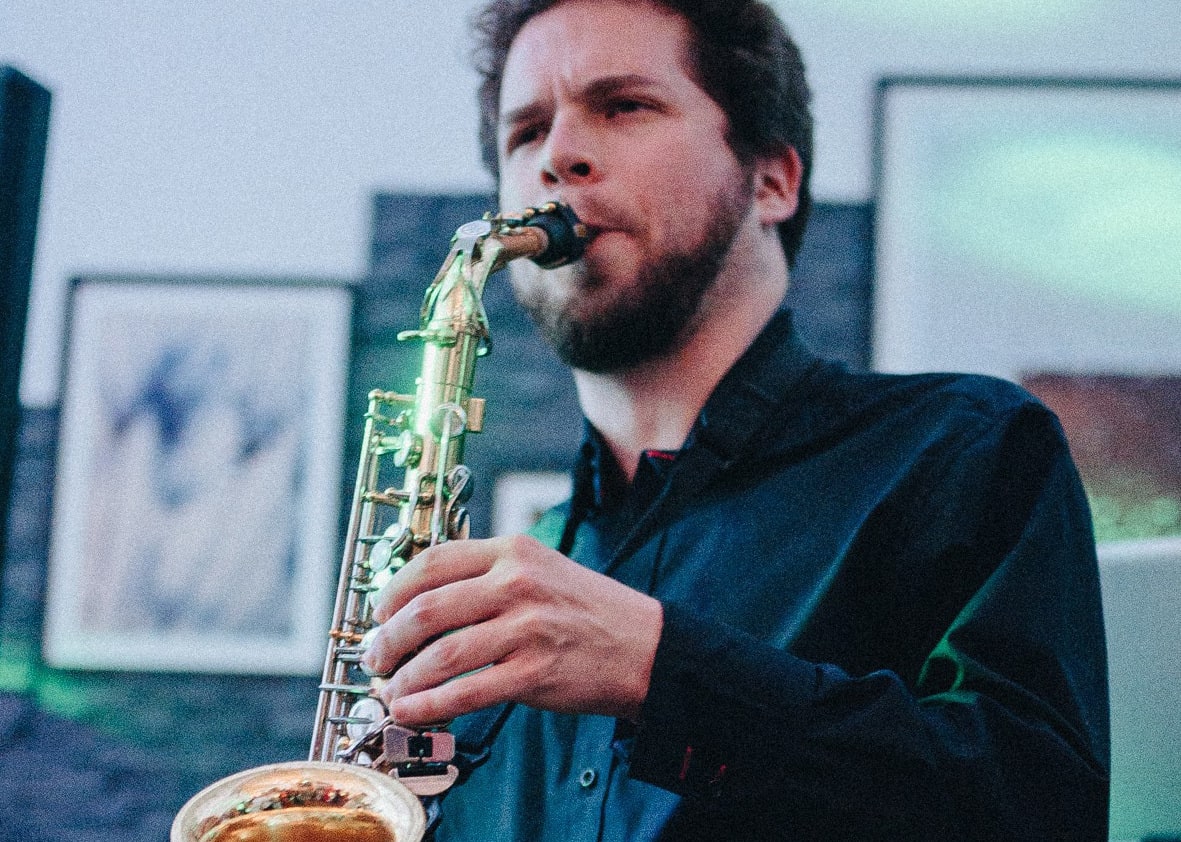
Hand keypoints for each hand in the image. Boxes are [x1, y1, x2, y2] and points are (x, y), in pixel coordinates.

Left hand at [362, 535, 662, 725]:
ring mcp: (526, 628)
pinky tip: (411, 709)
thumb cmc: (586, 610)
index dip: (393, 590)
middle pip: (427, 609)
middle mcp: (517, 583)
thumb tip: (419, 602)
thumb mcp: (540, 568)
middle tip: (376, 657)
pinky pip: (466, 690)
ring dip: (403, 677)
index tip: (379, 613)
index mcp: (513, 551)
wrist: (644, 646)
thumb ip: (487, 575)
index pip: (433, 562)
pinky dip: (429, 704)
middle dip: (388, 639)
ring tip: (390, 689)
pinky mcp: (534, 672)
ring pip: (441, 653)